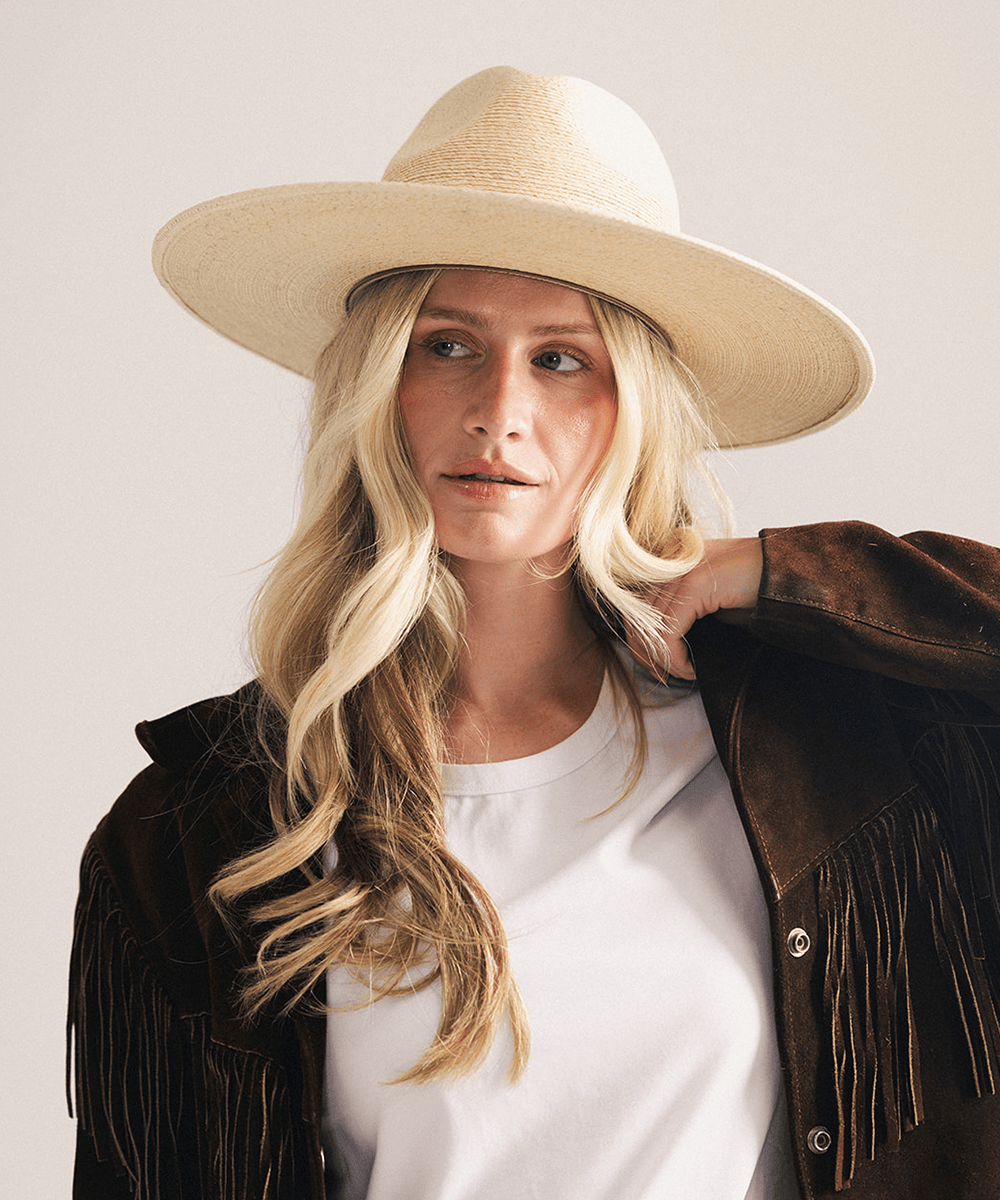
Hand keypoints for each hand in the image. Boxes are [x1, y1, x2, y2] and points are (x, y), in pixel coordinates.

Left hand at [627, 538, 763, 680]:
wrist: (790, 576)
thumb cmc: (754, 591)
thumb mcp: (708, 601)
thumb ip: (680, 612)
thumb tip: (654, 645)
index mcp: (669, 560)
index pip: (635, 606)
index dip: (638, 640)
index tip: (654, 666)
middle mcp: (670, 559)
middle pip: (635, 616)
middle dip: (645, 654)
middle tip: (662, 677)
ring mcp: (681, 569)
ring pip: (649, 627)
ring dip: (664, 661)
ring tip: (684, 673)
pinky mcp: (695, 584)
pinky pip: (669, 632)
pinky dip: (676, 658)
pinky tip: (692, 668)